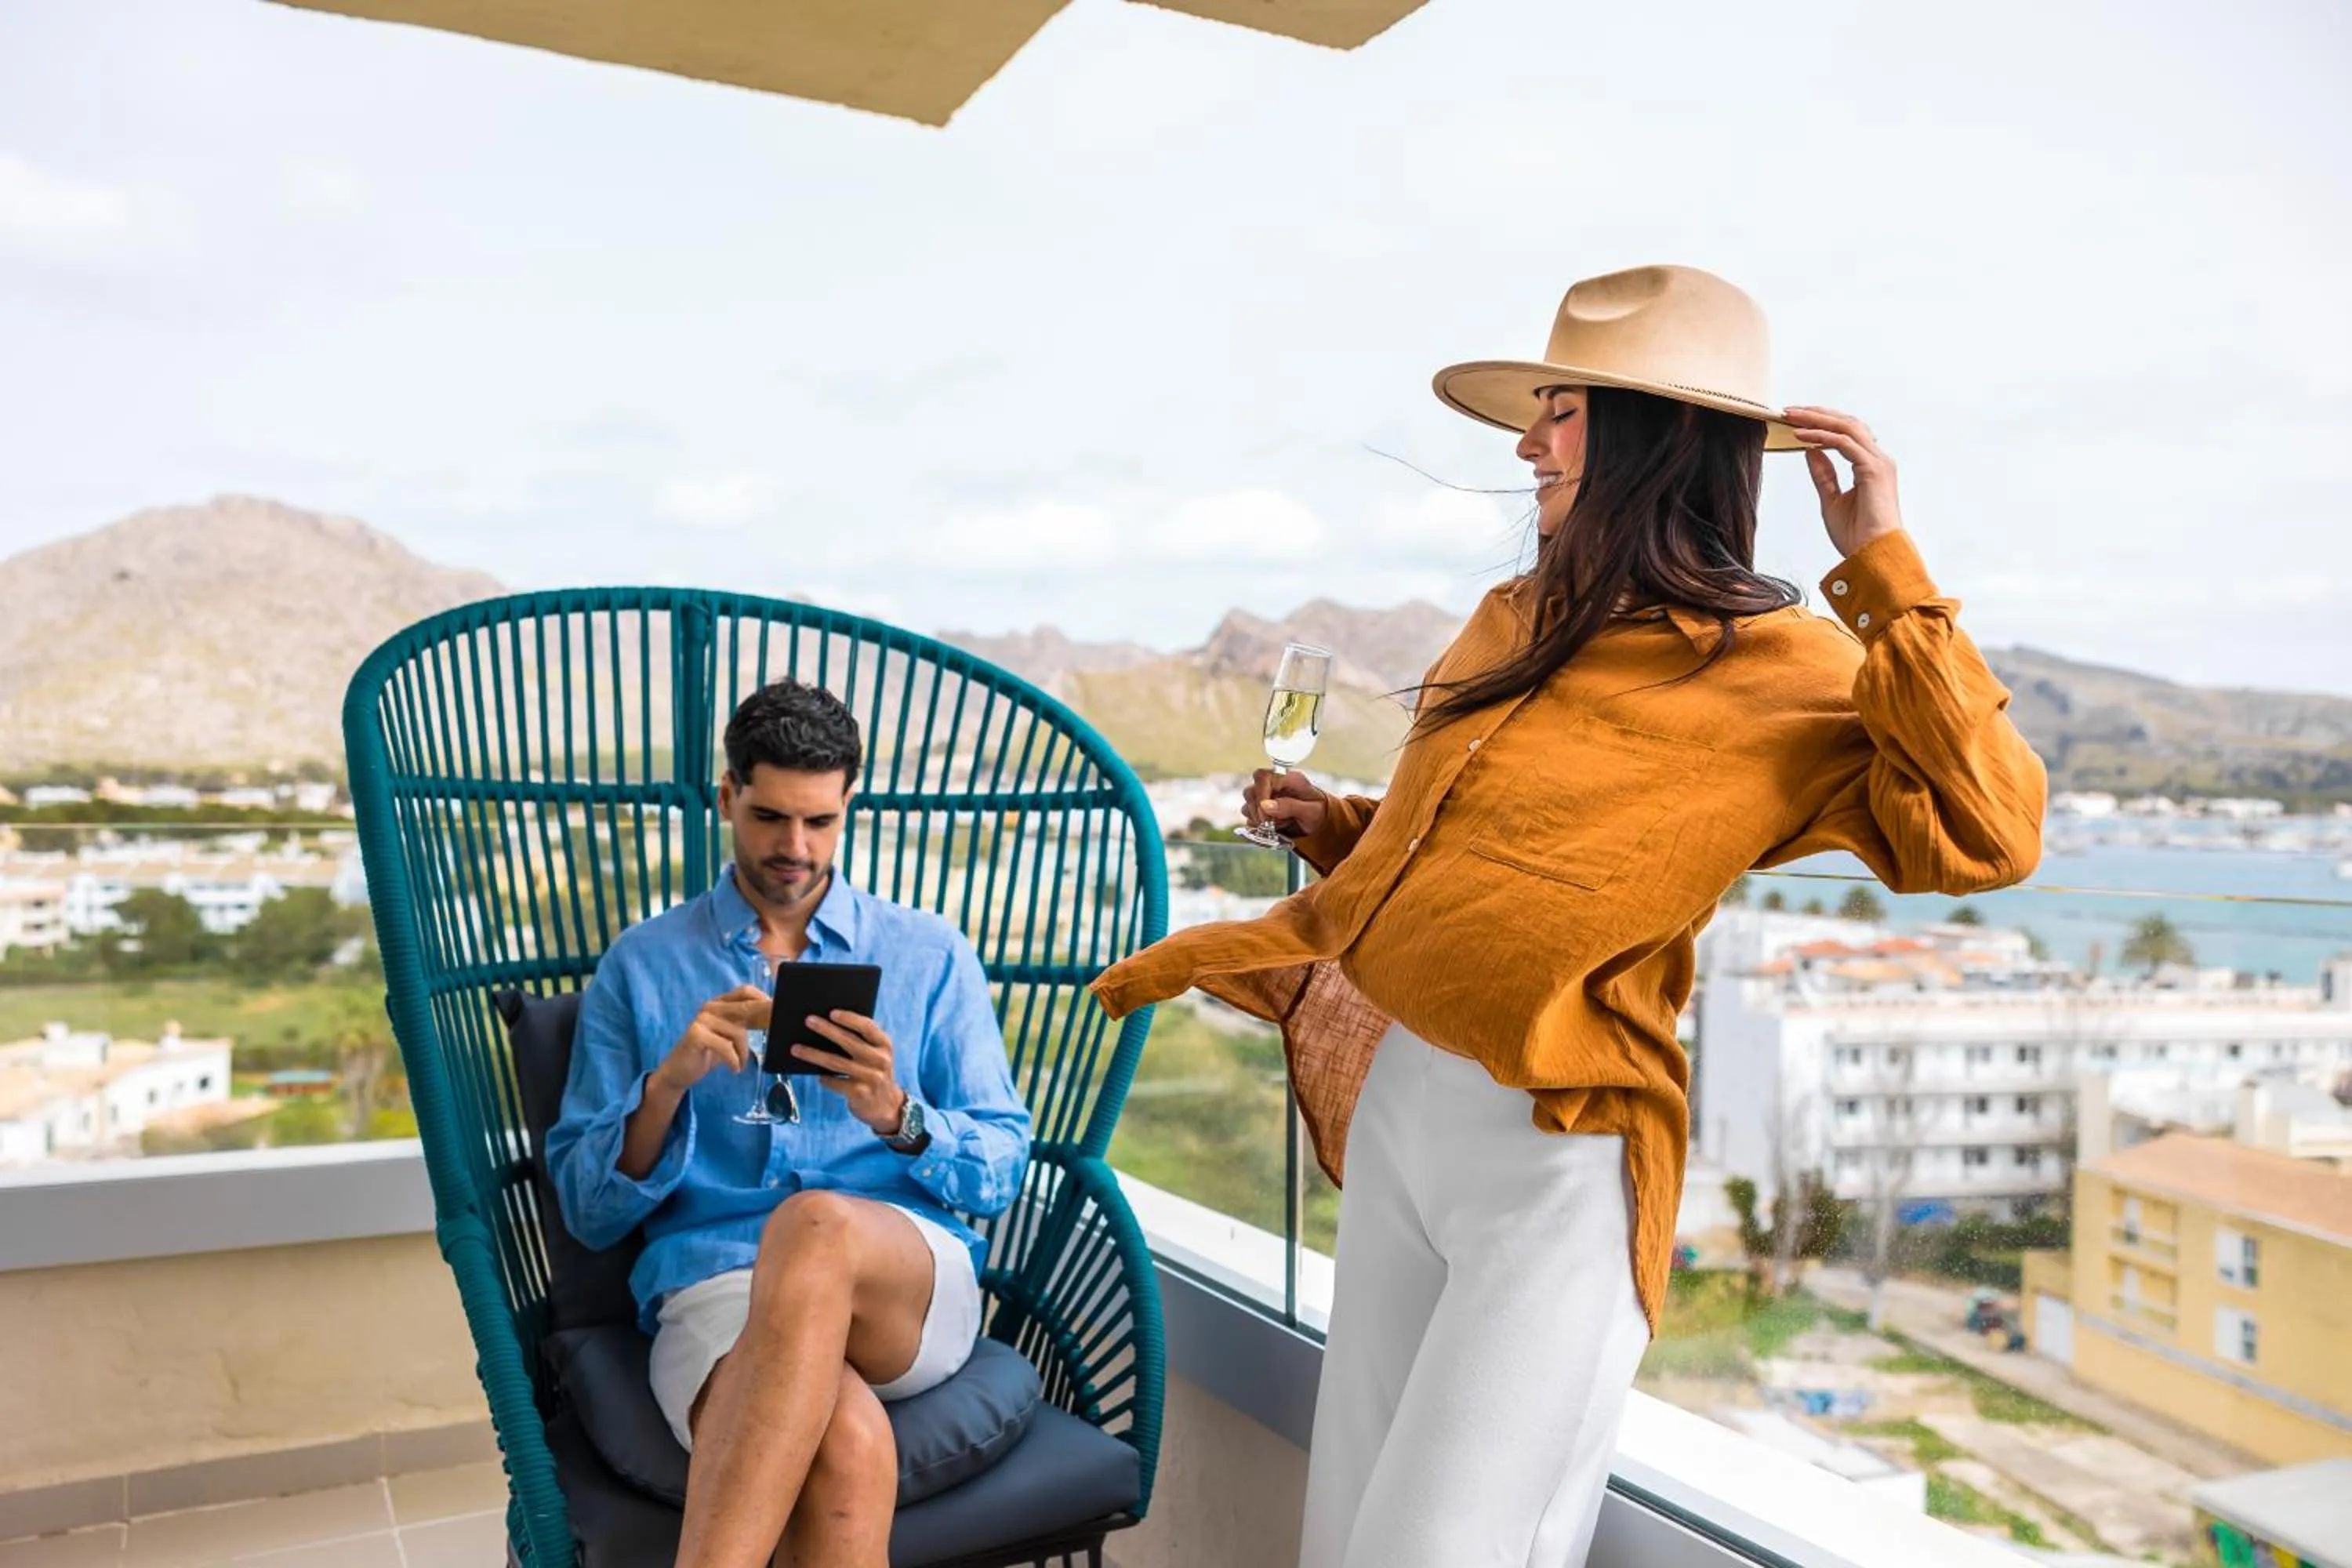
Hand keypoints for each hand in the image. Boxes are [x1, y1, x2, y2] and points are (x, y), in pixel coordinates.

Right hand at [652, 986, 770, 1095]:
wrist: (678, 1073)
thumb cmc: (707, 1055)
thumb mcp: (730, 1038)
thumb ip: (744, 1025)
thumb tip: (772, 1017)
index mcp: (719, 1004)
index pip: (745, 991)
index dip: (763, 1000)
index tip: (777, 1014)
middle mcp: (710, 1008)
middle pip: (745, 1009)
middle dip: (764, 1021)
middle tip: (777, 1033)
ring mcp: (701, 1019)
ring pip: (738, 1032)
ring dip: (743, 1052)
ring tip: (739, 1064)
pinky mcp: (696, 1034)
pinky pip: (726, 1046)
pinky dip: (733, 1060)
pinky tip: (734, 1069)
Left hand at [796, 1011, 908, 1134]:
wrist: (887, 1106)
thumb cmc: (873, 1073)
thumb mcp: (876, 1055)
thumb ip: (861, 1041)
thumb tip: (826, 1026)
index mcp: (884, 1045)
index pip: (867, 1027)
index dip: (850, 1018)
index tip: (831, 1012)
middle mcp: (880, 1060)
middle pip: (849, 1042)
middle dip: (826, 1030)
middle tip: (808, 1020)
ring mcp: (871, 1078)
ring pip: (836, 1062)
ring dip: (813, 1054)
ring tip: (795, 1048)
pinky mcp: (860, 1094)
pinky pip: (834, 1082)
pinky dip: (823, 1078)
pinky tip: (816, 1075)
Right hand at [1242, 768, 1329, 841]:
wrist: (1320, 821)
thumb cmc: (1319, 812)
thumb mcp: (1311, 811)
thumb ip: (1290, 806)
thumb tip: (1265, 805)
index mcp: (1288, 778)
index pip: (1262, 777)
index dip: (1260, 795)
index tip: (1266, 814)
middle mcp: (1274, 784)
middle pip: (1250, 791)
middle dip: (1258, 811)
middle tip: (1271, 824)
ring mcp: (1266, 796)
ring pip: (1248, 804)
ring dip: (1258, 818)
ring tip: (1277, 825)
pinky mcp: (1261, 808)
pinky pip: (1249, 816)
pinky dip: (1257, 825)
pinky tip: (1273, 827)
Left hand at [1785, 405, 1903, 558]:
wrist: (1872, 557)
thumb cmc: (1857, 536)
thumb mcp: (1831, 500)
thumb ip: (1823, 474)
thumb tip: (1810, 451)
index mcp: (1871, 466)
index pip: (1848, 433)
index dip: (1823, 423)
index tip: (1796, 421)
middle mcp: (1878, 460)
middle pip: (1848, 423)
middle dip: (1818, 414)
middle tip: (1789, 411)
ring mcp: (1878, 463)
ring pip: (1847, 427)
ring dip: (1817, 418)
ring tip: (1791, 416)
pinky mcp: (1874, 470)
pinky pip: (1844, 443)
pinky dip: (1821, 436)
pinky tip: (1800, 436)